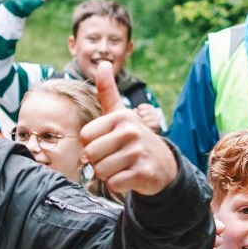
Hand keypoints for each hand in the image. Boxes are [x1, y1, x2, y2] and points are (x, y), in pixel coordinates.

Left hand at [82, 62, 178, 196]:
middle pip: (90, 155)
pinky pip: (113, 183)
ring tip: (122, 166)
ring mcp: (138, 152)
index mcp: (120, 116)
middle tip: (114, 158)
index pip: (84, 137)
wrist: (163, 164)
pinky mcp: (143, 172)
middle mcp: (130, 131)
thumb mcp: (120, 114)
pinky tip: (129, 176)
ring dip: (108, 174)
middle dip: (98, 161)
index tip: (106, 143)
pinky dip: (118, 184)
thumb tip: (103, 63)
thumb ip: (108, 91)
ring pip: (101, 171)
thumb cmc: (132, 138)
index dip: (91, 145)